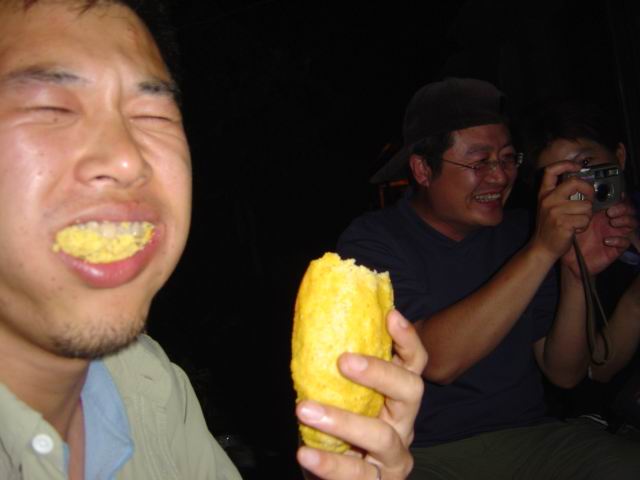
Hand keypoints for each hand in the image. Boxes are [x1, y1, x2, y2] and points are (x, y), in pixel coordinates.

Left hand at [296, 310, 426, 479]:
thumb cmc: (337, 436)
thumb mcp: (342, 402)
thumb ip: (336, 376)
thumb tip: (313, 330)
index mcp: (397, 399)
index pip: (413, 364)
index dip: (407, 339)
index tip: (390, 315)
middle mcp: (404, 425)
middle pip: (411, 392)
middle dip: (380, 373)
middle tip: (343, 360)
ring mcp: (395, 459)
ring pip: (382, 437)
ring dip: (342, 421)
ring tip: (304, 409)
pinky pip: (357, 475)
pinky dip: (329, 464)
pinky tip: (305, 452)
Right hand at [532, 161, 593, 261]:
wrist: (542, 247)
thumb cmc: (549, 226)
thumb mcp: (548, 206)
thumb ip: (560, 193)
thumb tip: (581, 182)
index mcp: (544, 193)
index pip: (551, 170)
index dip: (566, 164)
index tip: (577, 166)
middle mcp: (548, 200)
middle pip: (576, 183)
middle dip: (588, 190)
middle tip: (588, 199)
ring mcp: (555, 212)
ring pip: (586, 205)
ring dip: (586, 215)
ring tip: (576, 221)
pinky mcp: (563, 223)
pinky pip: (585, 219)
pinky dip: (584, 225)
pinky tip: (575, 229)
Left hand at [562, 201, 637, 277]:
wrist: (571, 260)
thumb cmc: (572, 239)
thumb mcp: (574, 222)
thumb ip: (580, 211)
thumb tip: (584, 199)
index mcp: (602, 214)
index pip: (618, 202)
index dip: (620, 198)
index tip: (617, 196)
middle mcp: (611, 223)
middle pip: (629, 210)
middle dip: (623, 208)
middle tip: (610, 212)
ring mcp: (615, 234)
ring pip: (632, 223)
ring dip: (625, 220)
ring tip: (612, 222)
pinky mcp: (616, 248)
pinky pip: (625, 242)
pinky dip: (619, 240)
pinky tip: (607, 241)